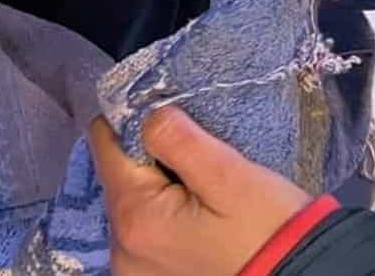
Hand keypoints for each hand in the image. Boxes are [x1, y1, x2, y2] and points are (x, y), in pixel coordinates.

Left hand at [89, 106, 309, 275]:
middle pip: (118, 174)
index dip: (134, 120)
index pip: (105, 143)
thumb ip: (177, 137)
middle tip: (198, 159)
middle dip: (150, 157)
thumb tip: (145, 114)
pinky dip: (165, 213)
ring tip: (201, 188)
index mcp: (134, 219)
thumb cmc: (268, 229)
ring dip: (158, 186)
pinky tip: (198, 215)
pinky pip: (145, 228)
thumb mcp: (227, 174)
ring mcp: (135, 271)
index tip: (174, 121)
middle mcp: (122, 251)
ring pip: (132, 200)